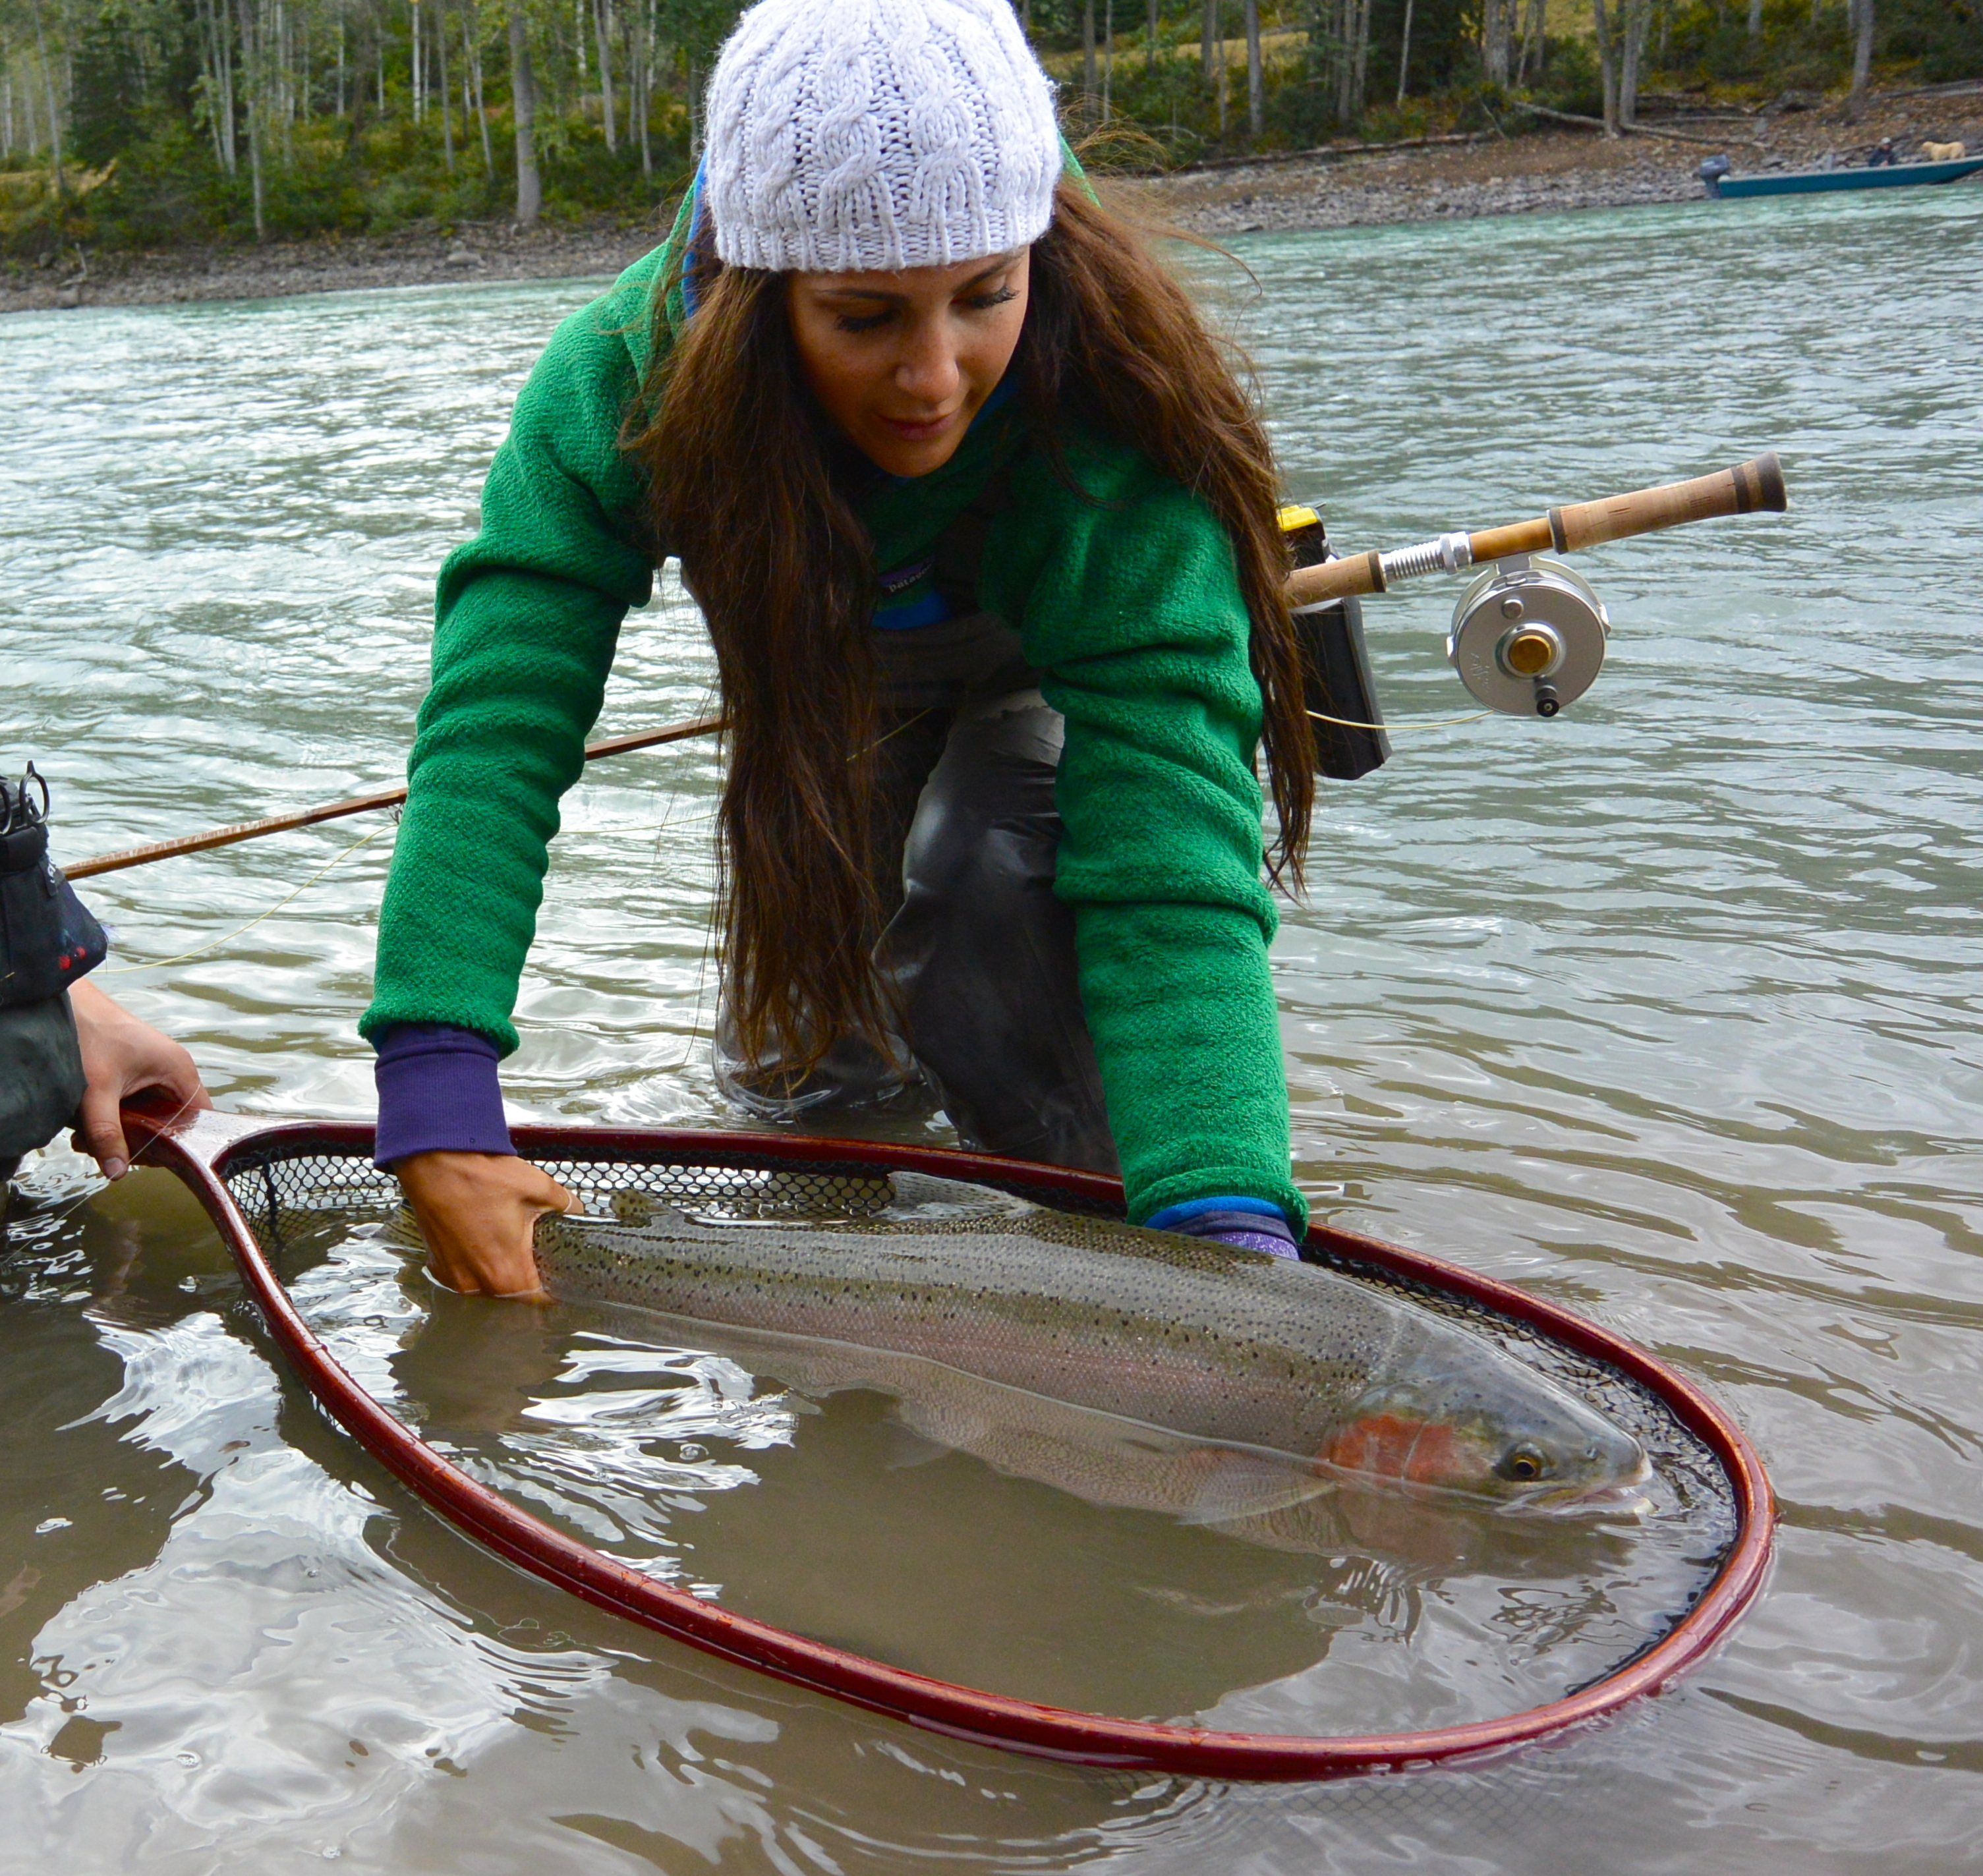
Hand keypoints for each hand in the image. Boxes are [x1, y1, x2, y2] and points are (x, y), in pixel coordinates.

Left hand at [68, 980, 212, 1179]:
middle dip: (136, 1140)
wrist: (61, 1000)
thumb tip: (117, 1173)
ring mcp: (150, 1069)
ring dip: (118, 1130)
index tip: (147, 1160)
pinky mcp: (131, 1070)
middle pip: (168, 1121)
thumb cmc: (87, 1034)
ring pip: (144, 1114)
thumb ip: (107, 1133)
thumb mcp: (96, 1091)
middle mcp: (171, 1070)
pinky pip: (130, 1103)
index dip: (179, 1145)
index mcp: (178, 1070)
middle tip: (105, 1151)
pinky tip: (84, 1123)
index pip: (198, 1120)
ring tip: (86, 1138)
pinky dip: (109, 1116)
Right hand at [394, 1150, 577, 1298]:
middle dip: (526, 1273)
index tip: (560, 1276)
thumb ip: (565, 1205)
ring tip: (506, 1241)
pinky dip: (475, 1262)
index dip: (554, 1287)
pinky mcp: (438, 1265)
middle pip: (513, 1292)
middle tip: (535, 1250)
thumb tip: (576, 1210)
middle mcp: (477, 1283)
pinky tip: (482, 1239)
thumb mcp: (537, 1187)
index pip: (538, 1298)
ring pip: (487, 1283)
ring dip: (499, 1268)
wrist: (434, 1163)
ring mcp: (454, 1277)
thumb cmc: (481, 1177)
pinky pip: (465, 1274)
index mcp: (506, 1272)